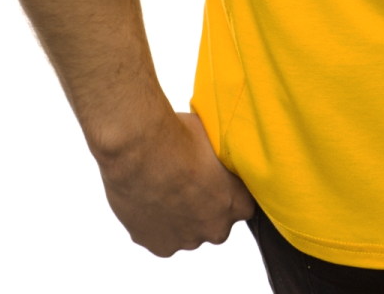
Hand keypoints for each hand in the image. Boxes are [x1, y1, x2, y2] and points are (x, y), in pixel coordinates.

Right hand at [98, 111, 255, 255]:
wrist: (139, 151)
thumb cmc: (178, 137)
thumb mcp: (214, 138)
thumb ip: (223, 157)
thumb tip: (222, 152)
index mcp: (236, 202)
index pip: (243, 202)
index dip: (229, 187)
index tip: (216, 174)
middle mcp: (215, 228)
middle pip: (216, 220)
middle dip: (205, 205)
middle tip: (188, 179)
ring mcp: (186, 240)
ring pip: (188, 230)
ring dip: (181, 214)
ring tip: (164, 185)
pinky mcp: (159, 245)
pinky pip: (162, 237)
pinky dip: (157, 223)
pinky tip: (149, 197)